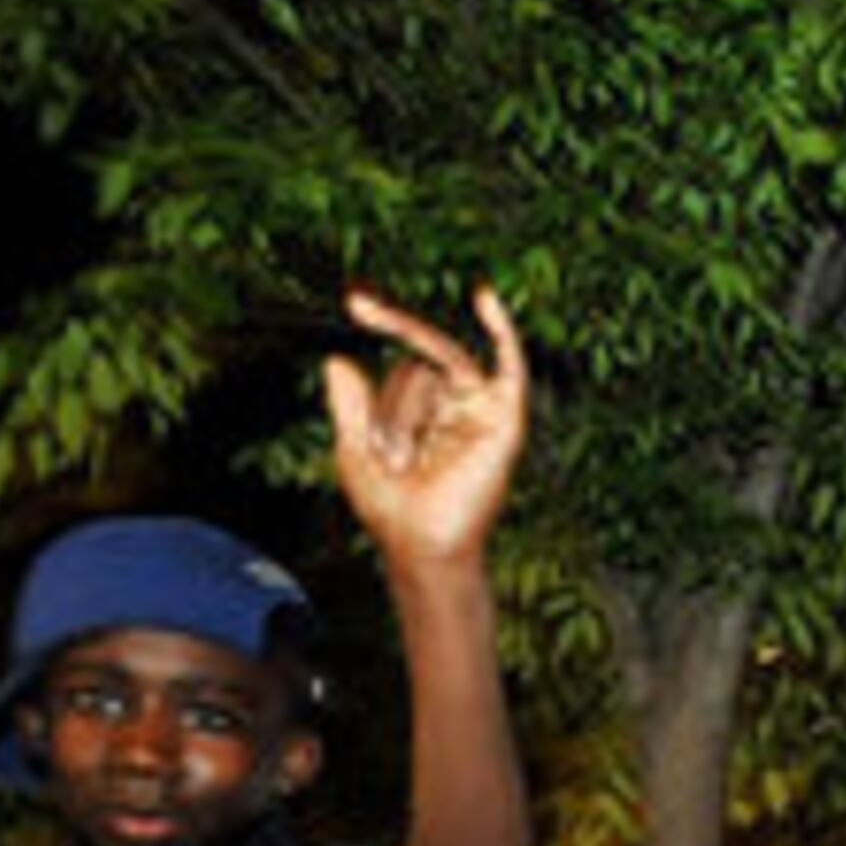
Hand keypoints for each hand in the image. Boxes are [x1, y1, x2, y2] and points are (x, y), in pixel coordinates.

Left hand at [326, 285, 527, 570]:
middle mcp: (456, 406)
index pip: (402, 372)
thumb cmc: (393, 510)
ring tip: (403, 460)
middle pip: (416, 366)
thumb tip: (338, 360)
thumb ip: (349, 406)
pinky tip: (483, 298)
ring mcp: (481, 410)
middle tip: (386, 457)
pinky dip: (502, 330)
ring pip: (437, 368)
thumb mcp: (353, 451)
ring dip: (407, 414)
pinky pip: (508, 364)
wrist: (422, 547)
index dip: (380, 386)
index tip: (355, 303)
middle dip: (391, 408)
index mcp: (426, 412)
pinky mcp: (503, 419)